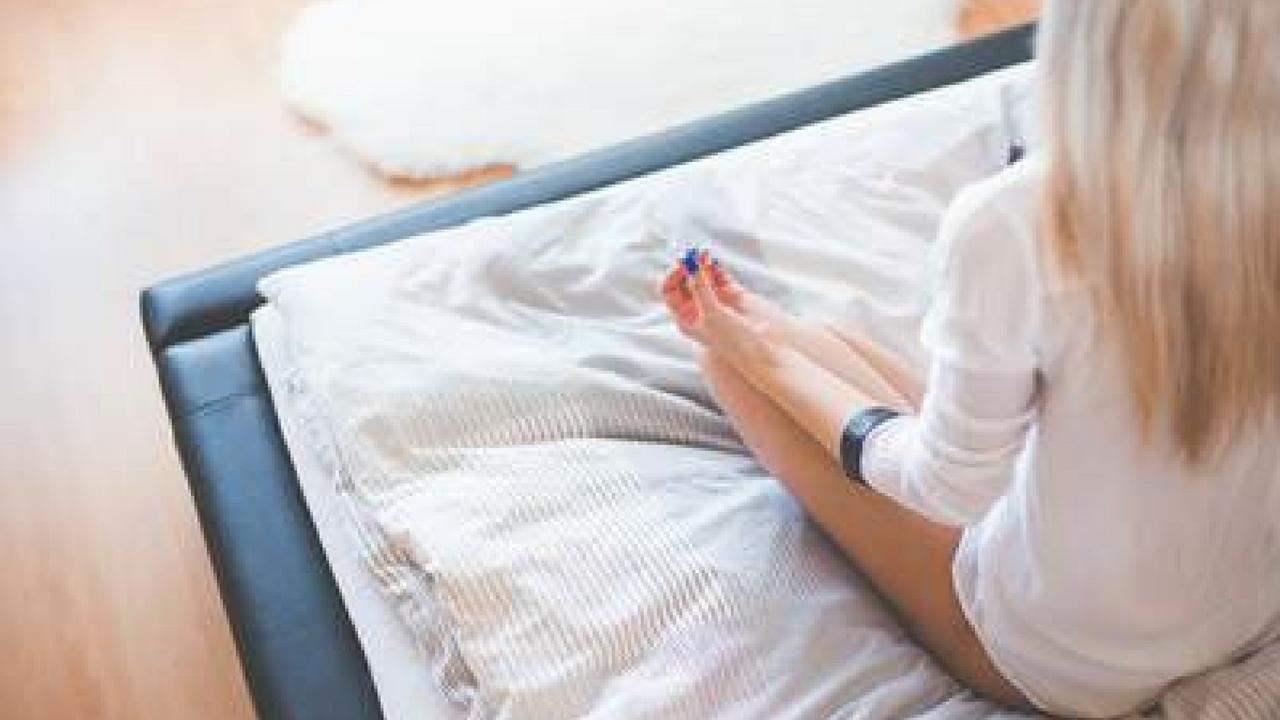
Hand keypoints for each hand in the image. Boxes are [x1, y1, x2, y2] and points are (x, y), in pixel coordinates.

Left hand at [660, 250, 784, 362]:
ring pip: (703, 275)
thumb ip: (700, 287)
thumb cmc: (732, 338)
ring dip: (701, 264)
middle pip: (685, 280)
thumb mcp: (711, 312)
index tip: (680, 267)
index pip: (670, 292)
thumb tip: (691, 264)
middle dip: (687, 267)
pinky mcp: (732, 292)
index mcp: (686, 318)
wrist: (762, 346)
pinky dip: (715, 266)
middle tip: (691, 256)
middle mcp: (698, 308)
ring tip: (703, 255)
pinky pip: (719, 274)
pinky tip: (713, 260)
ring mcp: (715, 299)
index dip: (673, 277)